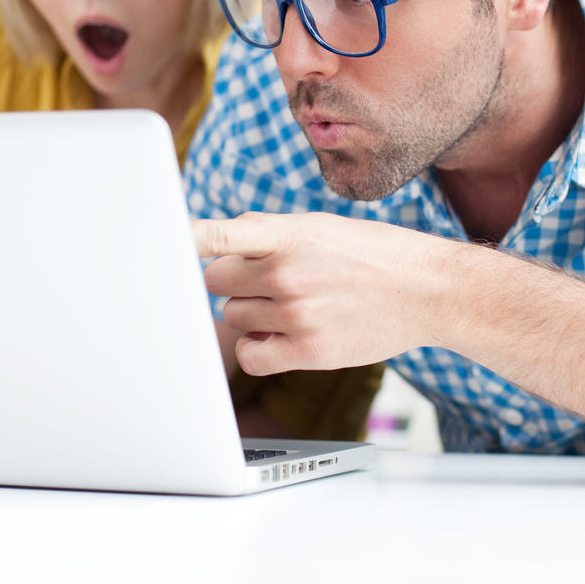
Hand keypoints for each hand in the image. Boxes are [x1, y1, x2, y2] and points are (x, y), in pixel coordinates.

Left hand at [192, 211, 457, 374]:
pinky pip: (249, 355)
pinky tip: (280, 334)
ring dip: (250, 312)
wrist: (428, 290)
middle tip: (267, 279)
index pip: (223, 234)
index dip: (184, 240)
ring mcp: (297, 313)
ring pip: (231, 317)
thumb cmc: (371, 254)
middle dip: (232, 281)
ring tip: (291, 304)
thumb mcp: (320, 228)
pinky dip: (257, 347)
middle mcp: (288, 271)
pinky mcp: (308, 350)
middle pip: (214, 281)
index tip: (156, 242)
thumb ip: (267, 235)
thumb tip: (215, 248)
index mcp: (289, 232)